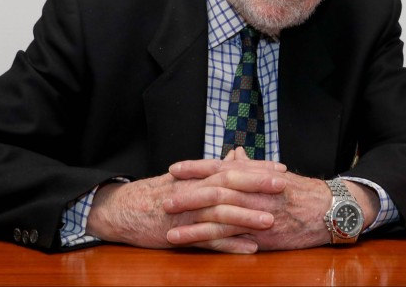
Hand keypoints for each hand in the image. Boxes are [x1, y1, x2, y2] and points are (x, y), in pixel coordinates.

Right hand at [86, 153, 287, 252]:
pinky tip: (249, 248)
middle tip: (283, 185)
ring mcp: (188, 212)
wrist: (123, 210)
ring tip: (270, 220)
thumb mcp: (187, 178)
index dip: (257, 168)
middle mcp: (195, 190)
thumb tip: (237, 157)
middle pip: (229, 184)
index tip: (281, 168)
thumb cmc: (159, 194)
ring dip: (246, 216)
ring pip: (220, 212)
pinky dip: (229, 244)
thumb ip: (214, 170)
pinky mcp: (181, 233)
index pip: (232, 168)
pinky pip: (208, 239)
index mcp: (198, 176)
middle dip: (257, 184)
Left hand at [165, 147, 334, 250]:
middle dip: (188, 194)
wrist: (329, 211)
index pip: (222, 167)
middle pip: (216, 190)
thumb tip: (233, 153)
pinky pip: (230, 237)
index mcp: (257, 174)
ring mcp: (258, 213)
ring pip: (220, 215)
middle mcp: (256, 191)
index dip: (197, 167)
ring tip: (168, 228)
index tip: (174, 168)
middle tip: (164, 198)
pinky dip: (208, 239)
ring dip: (192, 222)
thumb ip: (251, 166)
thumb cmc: (302, 193)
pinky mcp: (261, 234)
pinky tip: (191, 244)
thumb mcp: (275, 175)